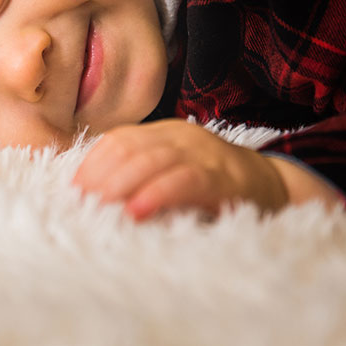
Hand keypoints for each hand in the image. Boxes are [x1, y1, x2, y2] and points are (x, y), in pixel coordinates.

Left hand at [72, 119, 339, 219]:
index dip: (93, 163)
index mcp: (164, 133)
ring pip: (152, 161)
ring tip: (99, 207)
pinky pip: (184, 181)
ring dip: (121, 185)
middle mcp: (181, 136)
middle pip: (130, 148)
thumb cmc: (213, 187)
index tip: (73, 188)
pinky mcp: (222, 177)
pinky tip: (137, 211)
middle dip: (101, 176)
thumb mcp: (173, 172)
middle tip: (80, 202)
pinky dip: (157, 195)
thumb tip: (92, 195)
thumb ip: (140, 176)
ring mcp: (203, 153)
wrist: (272, 187)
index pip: (119, 139)